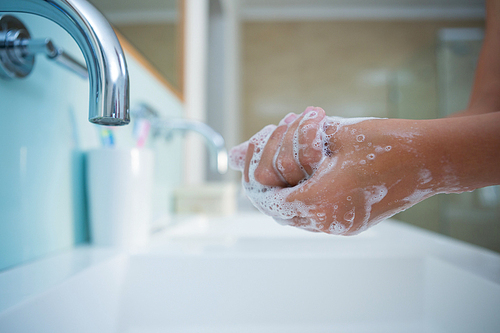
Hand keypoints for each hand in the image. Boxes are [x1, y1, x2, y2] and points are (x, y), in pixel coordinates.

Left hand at [230, 107, 451, 234]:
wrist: (433, 158)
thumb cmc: (384, 141)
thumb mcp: (323, 133)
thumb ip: (273, 146)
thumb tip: (230, 154)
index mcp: (320, 203)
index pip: (263, 194)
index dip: (257, 164)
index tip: (265, 138)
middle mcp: (325, 224)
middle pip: (274, 199)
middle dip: (274, 159)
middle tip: (287, 123)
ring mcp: (337, 227)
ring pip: (291, 204)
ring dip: (290, 167)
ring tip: (308, 131)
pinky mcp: (346, 222)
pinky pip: (310, 206)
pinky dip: (305, 179)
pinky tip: (314, 153)